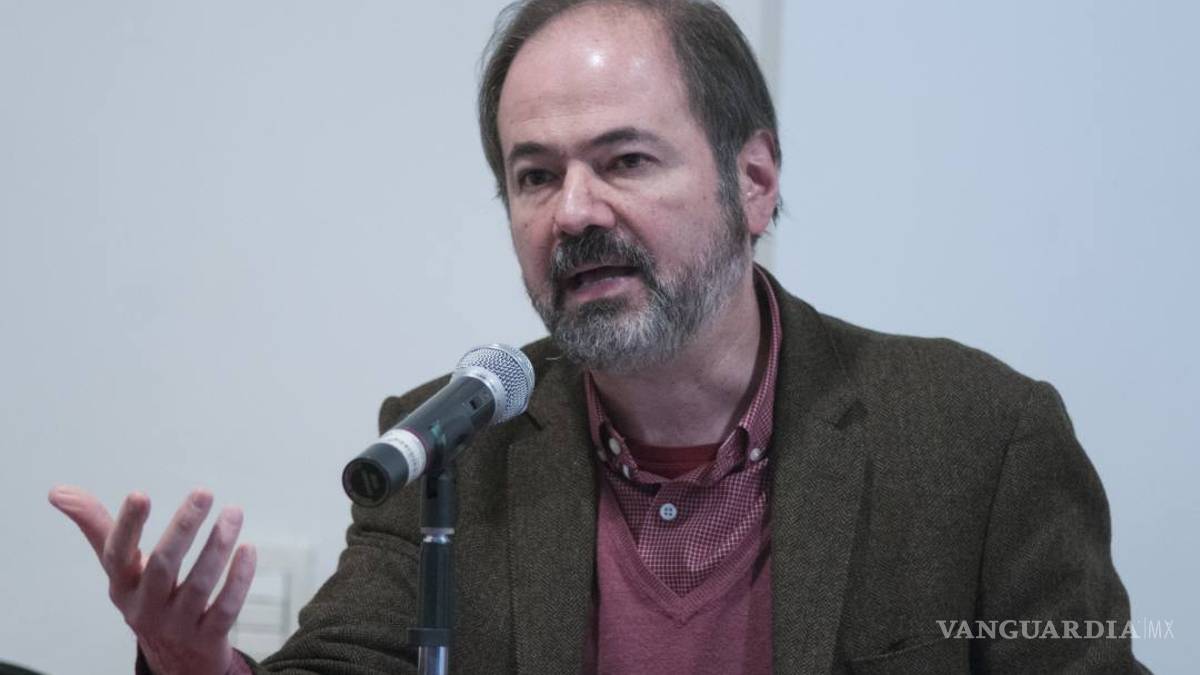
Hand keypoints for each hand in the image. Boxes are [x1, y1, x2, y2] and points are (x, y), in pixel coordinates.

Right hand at [49, 485, 255, 674]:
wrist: (174, 659)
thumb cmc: (146, 597)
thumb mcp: (120, 567)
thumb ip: (96, 526)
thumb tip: (58, 491)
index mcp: (122, 586)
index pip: (118, 555)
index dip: (127, 526)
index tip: (140, 494)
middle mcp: (145, 608)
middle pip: (163, 566)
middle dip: (183, 527)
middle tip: (203, 492)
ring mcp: (177, 626)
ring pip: (198, 586)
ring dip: (217, 546)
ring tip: (233, 512)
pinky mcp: (208, 638)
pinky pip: (225, 608)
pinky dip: (238, 579)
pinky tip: (248, 549)